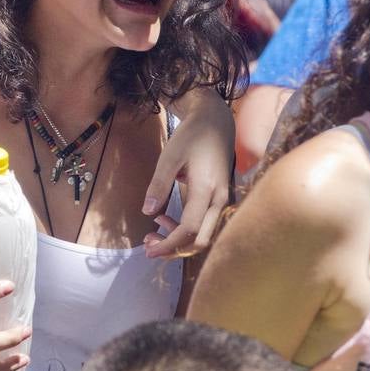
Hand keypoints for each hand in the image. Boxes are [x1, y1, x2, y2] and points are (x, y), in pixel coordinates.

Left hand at [144, 95, 234, 258]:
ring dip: (179, 241)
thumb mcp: (170, 157)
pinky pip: (205, 225)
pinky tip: (166, 219)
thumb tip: (147, 212)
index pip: (189, 228)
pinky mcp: (219, 200)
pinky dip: (186, 230)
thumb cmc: (192, 136)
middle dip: (174, 249)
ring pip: (204, 235)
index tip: (148, 248)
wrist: (216, 121)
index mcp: (207, 189)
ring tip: (153, 234)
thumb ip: (159, 184)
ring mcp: (222, 201)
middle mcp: (219, 199)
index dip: (169, 244)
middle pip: (200, 240)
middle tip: (148, 245)